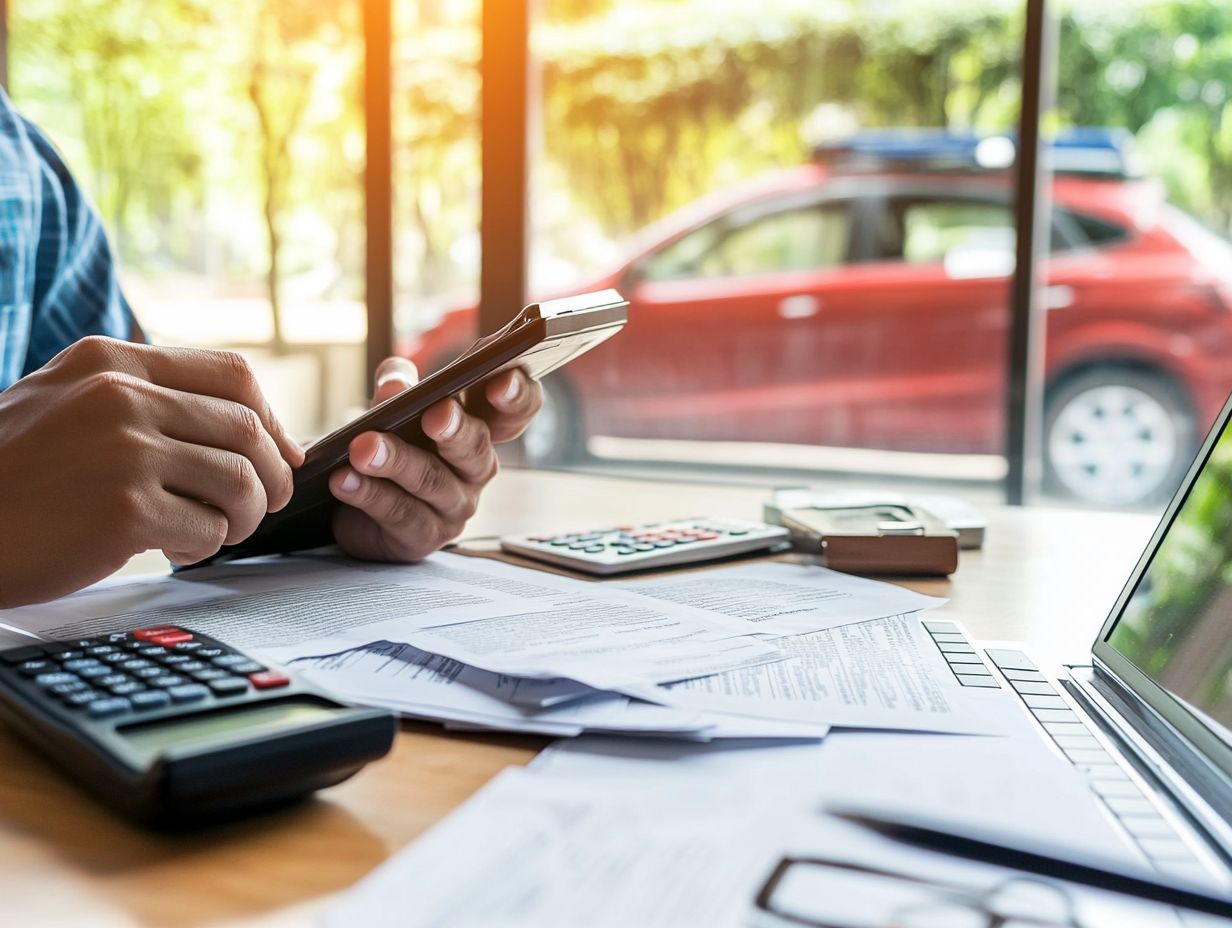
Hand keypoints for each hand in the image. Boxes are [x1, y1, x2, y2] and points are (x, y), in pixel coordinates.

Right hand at [0, 336, 303, 605]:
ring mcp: (123, 451)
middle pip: (248, 430)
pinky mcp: (124, 511)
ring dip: (243, 516)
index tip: (282, 453)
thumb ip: (143, 401)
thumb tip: (248, 427)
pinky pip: (209, 529)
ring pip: (241, 481)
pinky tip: (173, 549)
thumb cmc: (6, 477)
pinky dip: (204, 546)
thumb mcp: (64, 403)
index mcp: (109, 361)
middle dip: (270, 477)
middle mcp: (120, 396)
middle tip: (261, 506)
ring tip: (214, 530)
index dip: (273, 419)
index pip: (233, 373)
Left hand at [329, 357, 542, 561]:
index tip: (502, 380)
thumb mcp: (392, 405)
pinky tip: (343, 479)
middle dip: (456, 430)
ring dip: (397, 461)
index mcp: (480, 426)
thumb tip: (396, 386)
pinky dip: (369, 495)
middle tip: (435, 415)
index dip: (517, 395)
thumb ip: (397, 384)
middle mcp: (476, 468)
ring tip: (362, 447)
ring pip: (432, 481)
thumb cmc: (389, 442)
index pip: (515, 411)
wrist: (351, 503)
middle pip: (476, 448)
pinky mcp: (424, 537)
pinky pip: (400, 514)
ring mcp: (454, 506)